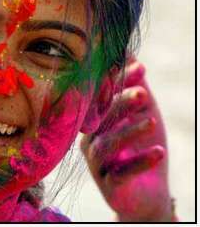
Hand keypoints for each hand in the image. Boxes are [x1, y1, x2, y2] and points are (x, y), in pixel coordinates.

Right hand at [81, 58, 173, 220]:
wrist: (146, 194)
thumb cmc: (141, 149)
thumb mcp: (144, 115)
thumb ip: (135, 88)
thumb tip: (130, 54)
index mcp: (95, 121)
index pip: (102, 96)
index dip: (118, 81)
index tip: (140, 68)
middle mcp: (90, 140)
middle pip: (101, 118)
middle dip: (121, 104)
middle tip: (143, 94)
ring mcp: (97, 163)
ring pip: (107, 144)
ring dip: (130, 132)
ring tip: (153, 122)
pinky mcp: (109, 185)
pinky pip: (121, 172)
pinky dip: (140, 161)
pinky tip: (159, 152)